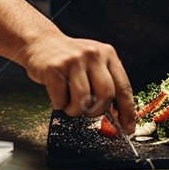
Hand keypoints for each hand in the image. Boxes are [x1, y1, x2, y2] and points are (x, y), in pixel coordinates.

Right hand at [22, 30, 136, 132]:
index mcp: (108, 54)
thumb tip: (117, 115)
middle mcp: (93, 54)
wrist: (41, 42)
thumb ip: (106, 82)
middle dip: (97, 111)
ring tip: (69, 103)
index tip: (128, 127)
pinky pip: (61, 100)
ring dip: (75, 110)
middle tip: (88, 112)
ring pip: (83, 100)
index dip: (127, 111)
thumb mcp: (93, 63)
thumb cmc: (69, 59)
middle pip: (106, 95)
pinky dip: (60, 105)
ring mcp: (74, 60)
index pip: (123, 87)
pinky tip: (58, 95)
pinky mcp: (55, 68)